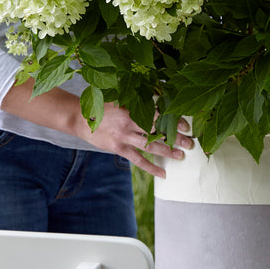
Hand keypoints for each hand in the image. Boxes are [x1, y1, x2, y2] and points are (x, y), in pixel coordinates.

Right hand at [78, 104, 192, 178]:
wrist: (80, 118)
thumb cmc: (102, 105)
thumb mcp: (119, 97)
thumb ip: (136, 98)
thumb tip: (156, 95)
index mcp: (131, 108)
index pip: (157, 115)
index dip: (172, 120)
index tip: (186, 124)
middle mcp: (130, 123)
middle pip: (157, 131)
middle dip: (175, 138)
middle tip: (190, 142)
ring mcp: (124, 138)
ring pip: (150, 146)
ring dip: (167, 151)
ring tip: (181, 155)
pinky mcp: (119, 149)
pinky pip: (138, 160)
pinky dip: (151, 168)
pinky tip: (163, 173)